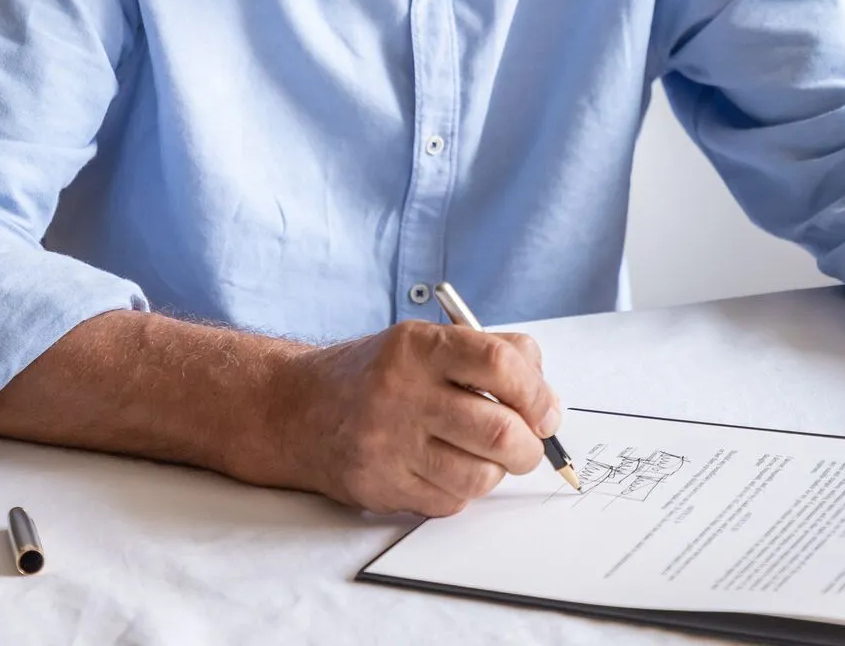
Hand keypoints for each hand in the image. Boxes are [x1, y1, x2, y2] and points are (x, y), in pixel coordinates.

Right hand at [273, 320, 561, 515]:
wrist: (297, 409)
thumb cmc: (379, 374)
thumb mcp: (428, 341)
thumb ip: (492, 355)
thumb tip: (547, 403)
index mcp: (421, 346)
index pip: (501, 364)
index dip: (537, 393)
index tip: (546, 412)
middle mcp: (403, 392)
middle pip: (499, 430)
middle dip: (529, 447)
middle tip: (528, 445)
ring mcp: (388, 443)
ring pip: (479, 476)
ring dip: (496, 472)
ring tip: (484, 457)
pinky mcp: (379, 485)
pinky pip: (449, 502)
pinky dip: (461, 491)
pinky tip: (443, 468)